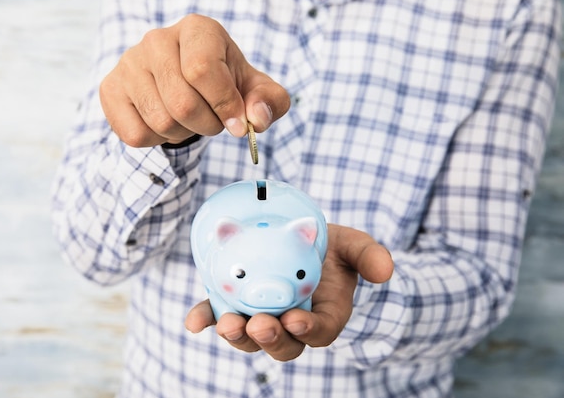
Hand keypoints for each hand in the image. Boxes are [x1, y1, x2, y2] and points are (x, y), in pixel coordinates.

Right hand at [99, 14, 290, 146]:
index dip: (224, 106)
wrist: (185, 85)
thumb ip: (270, 102)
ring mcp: (129, 64)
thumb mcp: (255, 90)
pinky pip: (135, 134)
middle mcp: (157, 40)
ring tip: (188, 119)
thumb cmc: (224, 84)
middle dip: (207, 125)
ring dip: (183, 134)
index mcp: (197, 30)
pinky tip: (164, 123)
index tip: (238, 125)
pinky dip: (157, 141)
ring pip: (160, 122)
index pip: (203, 71)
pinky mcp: (110, 89)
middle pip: (182, 103)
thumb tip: (256, 119)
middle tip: (213, 121)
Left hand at [185, 224, 393, 360]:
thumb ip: (369, 256)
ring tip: (225, 323)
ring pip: (250, 337)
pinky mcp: (236, 303)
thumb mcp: (353, 245)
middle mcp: (292, 322)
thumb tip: (387, 271)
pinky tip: (194, 321)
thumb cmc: (331, 247)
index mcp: (324, 315)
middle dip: (269, 339)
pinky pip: (219, 314)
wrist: (301, 236)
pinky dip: (206, 318)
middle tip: (260, 325)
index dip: (309, 332)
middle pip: (282, 344)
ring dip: (237, 335)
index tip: (297, 320)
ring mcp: (263, 314)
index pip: (319, 333)